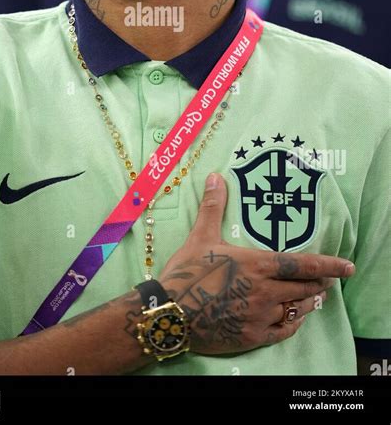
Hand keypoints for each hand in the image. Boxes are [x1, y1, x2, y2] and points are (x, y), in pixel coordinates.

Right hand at [158, 172, 354, 354]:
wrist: (168, 313)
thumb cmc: (186, 273)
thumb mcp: (200, 237)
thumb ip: (214, 207)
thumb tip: (216, 176)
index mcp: (257, 265)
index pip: (302, 264)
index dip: (328, 265)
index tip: (347, 267)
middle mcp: (264, 291)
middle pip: (304, 288)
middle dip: (320, 284)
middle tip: (328, 281)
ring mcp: (260, 316)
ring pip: (297, 310)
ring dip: (308, 302)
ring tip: (314, 297)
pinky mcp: (252, 337)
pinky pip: (283, 331)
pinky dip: (294, 324)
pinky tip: (295, 320)